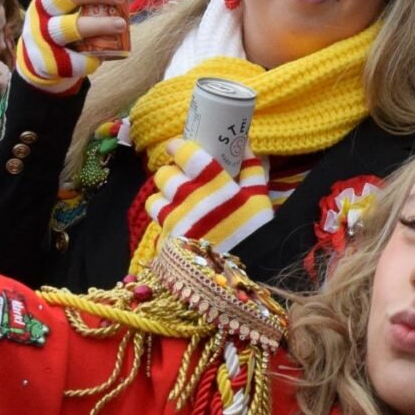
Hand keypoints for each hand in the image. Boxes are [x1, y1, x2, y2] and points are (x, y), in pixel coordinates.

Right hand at [16, 0, 134, 93]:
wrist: (45, 62)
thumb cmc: (69, 22)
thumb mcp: (80, 5)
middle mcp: (41, 9)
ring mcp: (42, 35)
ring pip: (66, 27)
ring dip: (97, 25)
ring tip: (121, 24)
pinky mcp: (47, 60)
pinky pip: (69, 59)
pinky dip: (86, 60)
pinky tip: (97, 60)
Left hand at [143, 139, 272, 254]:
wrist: (245, 271)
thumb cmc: (254, 231)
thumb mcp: (259, 197)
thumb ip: (251, 168)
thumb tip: (245, 143)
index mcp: (214, 184)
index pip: (187, 154)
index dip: (178, 146)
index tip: (177, 146)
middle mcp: (191, 199)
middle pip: (165, 175)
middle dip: (170, 172)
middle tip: (179, 175)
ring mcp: (177, 221)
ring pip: (155, 198)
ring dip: (163, 196)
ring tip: (173, 199)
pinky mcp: (169, 240)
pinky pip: (157, 222)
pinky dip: (164, 219)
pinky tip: (175, 220)